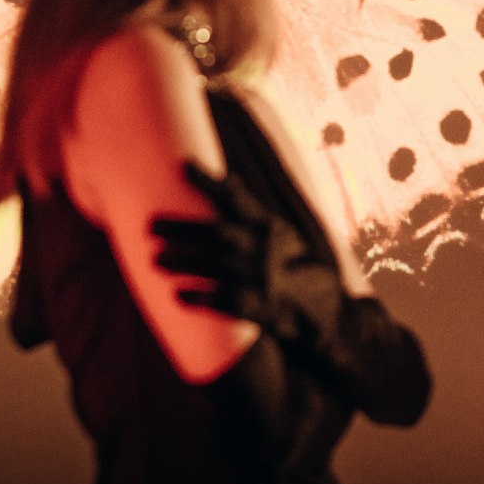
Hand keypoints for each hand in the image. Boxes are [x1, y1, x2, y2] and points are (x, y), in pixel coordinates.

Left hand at [153, 163, 431, 424]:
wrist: (333, 319)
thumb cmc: (303, 274)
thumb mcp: (287, 238)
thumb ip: (257, 216)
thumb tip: (230, 184)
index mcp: (274, 229)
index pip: (238, 200)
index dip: (211, 181)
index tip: (183, 164)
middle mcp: (270, 250)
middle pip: (218, 233)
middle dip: (182, 228)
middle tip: (150, 225)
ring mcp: (268, 281)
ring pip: (217, 266)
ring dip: (184, 261)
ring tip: (156, 259)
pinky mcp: (266, 311)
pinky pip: (228, 303)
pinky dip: (202, 298)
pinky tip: (179, 295)